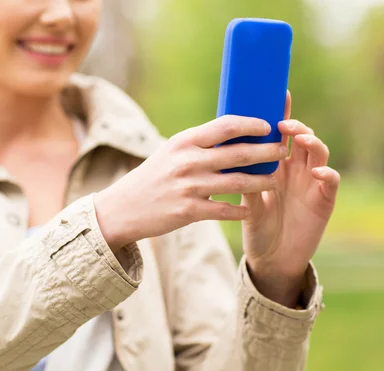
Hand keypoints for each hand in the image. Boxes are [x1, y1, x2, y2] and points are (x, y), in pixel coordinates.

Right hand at [95, 115, 288, 251]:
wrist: (123, 208)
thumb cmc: (152, 177)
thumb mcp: (170, 153)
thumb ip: (198, 145)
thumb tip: (234, 134)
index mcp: (184, 141)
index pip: (226, 126)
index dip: (252, 124)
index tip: (269, 126)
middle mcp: (188, 161)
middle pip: (239, 154)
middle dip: (267, 152)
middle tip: (283, 152)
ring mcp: (189, 187)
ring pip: (238, 183)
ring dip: (262, 182)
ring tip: (275, 181)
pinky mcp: (188, 211)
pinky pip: (225, 210)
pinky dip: (241, 210)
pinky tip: (250, 210)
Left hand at [242, 92, 339, 306]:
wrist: (270, 257)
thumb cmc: (256, 225)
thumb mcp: (245, 198)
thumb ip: (240, 176)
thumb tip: (221, 152)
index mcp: (276, 165)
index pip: (280, 135)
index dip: (281, 113)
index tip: (276, 94)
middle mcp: (296, 170)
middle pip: (301, 138)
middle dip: (295, 125)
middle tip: (283, 122)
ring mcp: (312, 184)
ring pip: (318, 154)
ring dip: (311, 143)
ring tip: (298, 137)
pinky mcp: (323, 202)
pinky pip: (330, 183)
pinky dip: (326, 175)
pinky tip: (317, 172)